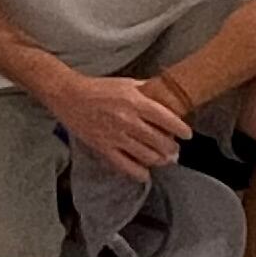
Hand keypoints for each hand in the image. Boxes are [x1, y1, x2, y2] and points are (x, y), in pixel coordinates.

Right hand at [51, 65, 192, 181]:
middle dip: (172, 148)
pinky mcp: (104, 148)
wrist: (68, 95)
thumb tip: (167, 97)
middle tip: (174, 149)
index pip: (167, 120)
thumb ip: (147, 91)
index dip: (181, 130)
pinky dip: (140, 173)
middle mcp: (128, 120)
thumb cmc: (99, 88)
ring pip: (147, 156)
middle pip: (160, 141)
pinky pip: (126, 166)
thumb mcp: (126, 83)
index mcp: (135, 102)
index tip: (187, 135)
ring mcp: (115, 136)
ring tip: (163, 159)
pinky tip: (145, 173)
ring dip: (160, 160)